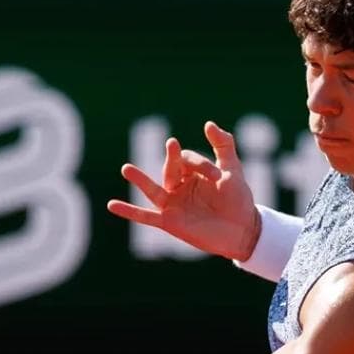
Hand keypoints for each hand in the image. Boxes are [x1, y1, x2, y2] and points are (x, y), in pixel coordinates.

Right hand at [107, 121, 260, 261]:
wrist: (242, 230)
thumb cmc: (238, 200)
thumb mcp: (233, 168)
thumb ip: (223, 145)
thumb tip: (207, 124)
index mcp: (192, 173)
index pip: (187, 160)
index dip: (202, 165)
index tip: (219, 177)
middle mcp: (179, 187)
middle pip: (169, 169)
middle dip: (172, 159)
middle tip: (172, 144)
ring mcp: (173, 205)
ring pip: (152, 190)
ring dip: (139, 179)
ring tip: (126, 168)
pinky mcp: (169, 223)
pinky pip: (145, 217)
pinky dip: (128, 211)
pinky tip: (111, 205)